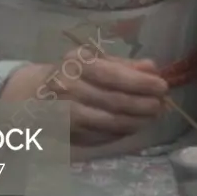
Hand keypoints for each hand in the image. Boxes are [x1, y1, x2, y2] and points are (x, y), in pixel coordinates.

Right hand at [1, 49, 168, 145]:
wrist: (34, 96)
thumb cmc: (73, 74)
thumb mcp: (95, 61)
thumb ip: (124, 65)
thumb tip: (153, 67)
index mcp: (77, 62)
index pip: (112, 74)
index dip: (139, 82)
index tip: (162, 86)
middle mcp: (69, 86)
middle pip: (113, 100)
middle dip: (143, 104)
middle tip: (161, 105)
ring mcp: (67, 112)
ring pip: (109, 121)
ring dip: (137, 121)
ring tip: (153, 116)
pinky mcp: (69, 132)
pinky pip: (102, 135)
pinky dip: (123, 132)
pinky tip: (135, 126)